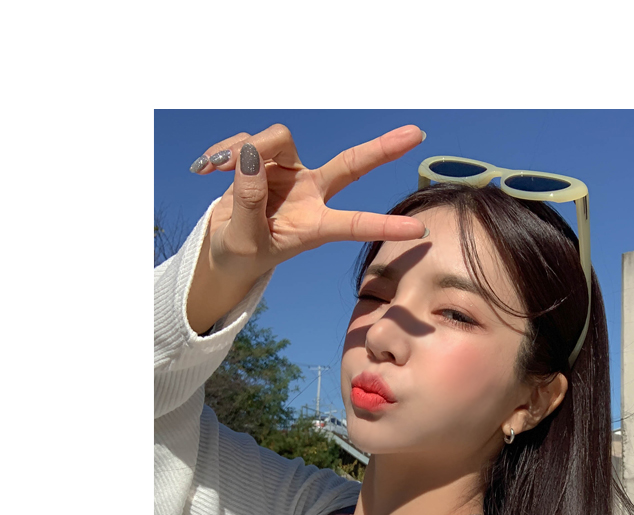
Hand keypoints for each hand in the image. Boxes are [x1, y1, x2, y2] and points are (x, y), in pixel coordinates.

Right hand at [185, 123, 426, 333]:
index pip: (354, 224)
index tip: (418, 230)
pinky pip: (247, 141)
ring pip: (279, 139)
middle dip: (383, 149)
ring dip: (249, 147)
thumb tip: (250, 158)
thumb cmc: (243, 253)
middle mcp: (310, 194)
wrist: (224, 249)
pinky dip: (224, 151)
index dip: (384, 226)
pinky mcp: (266, 158)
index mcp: (315, 226)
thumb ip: (249, 203)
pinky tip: (206, 170)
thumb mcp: (246, 241)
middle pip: (350, 165)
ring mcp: (290, 173)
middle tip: (417, 134)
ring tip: (219, 171)